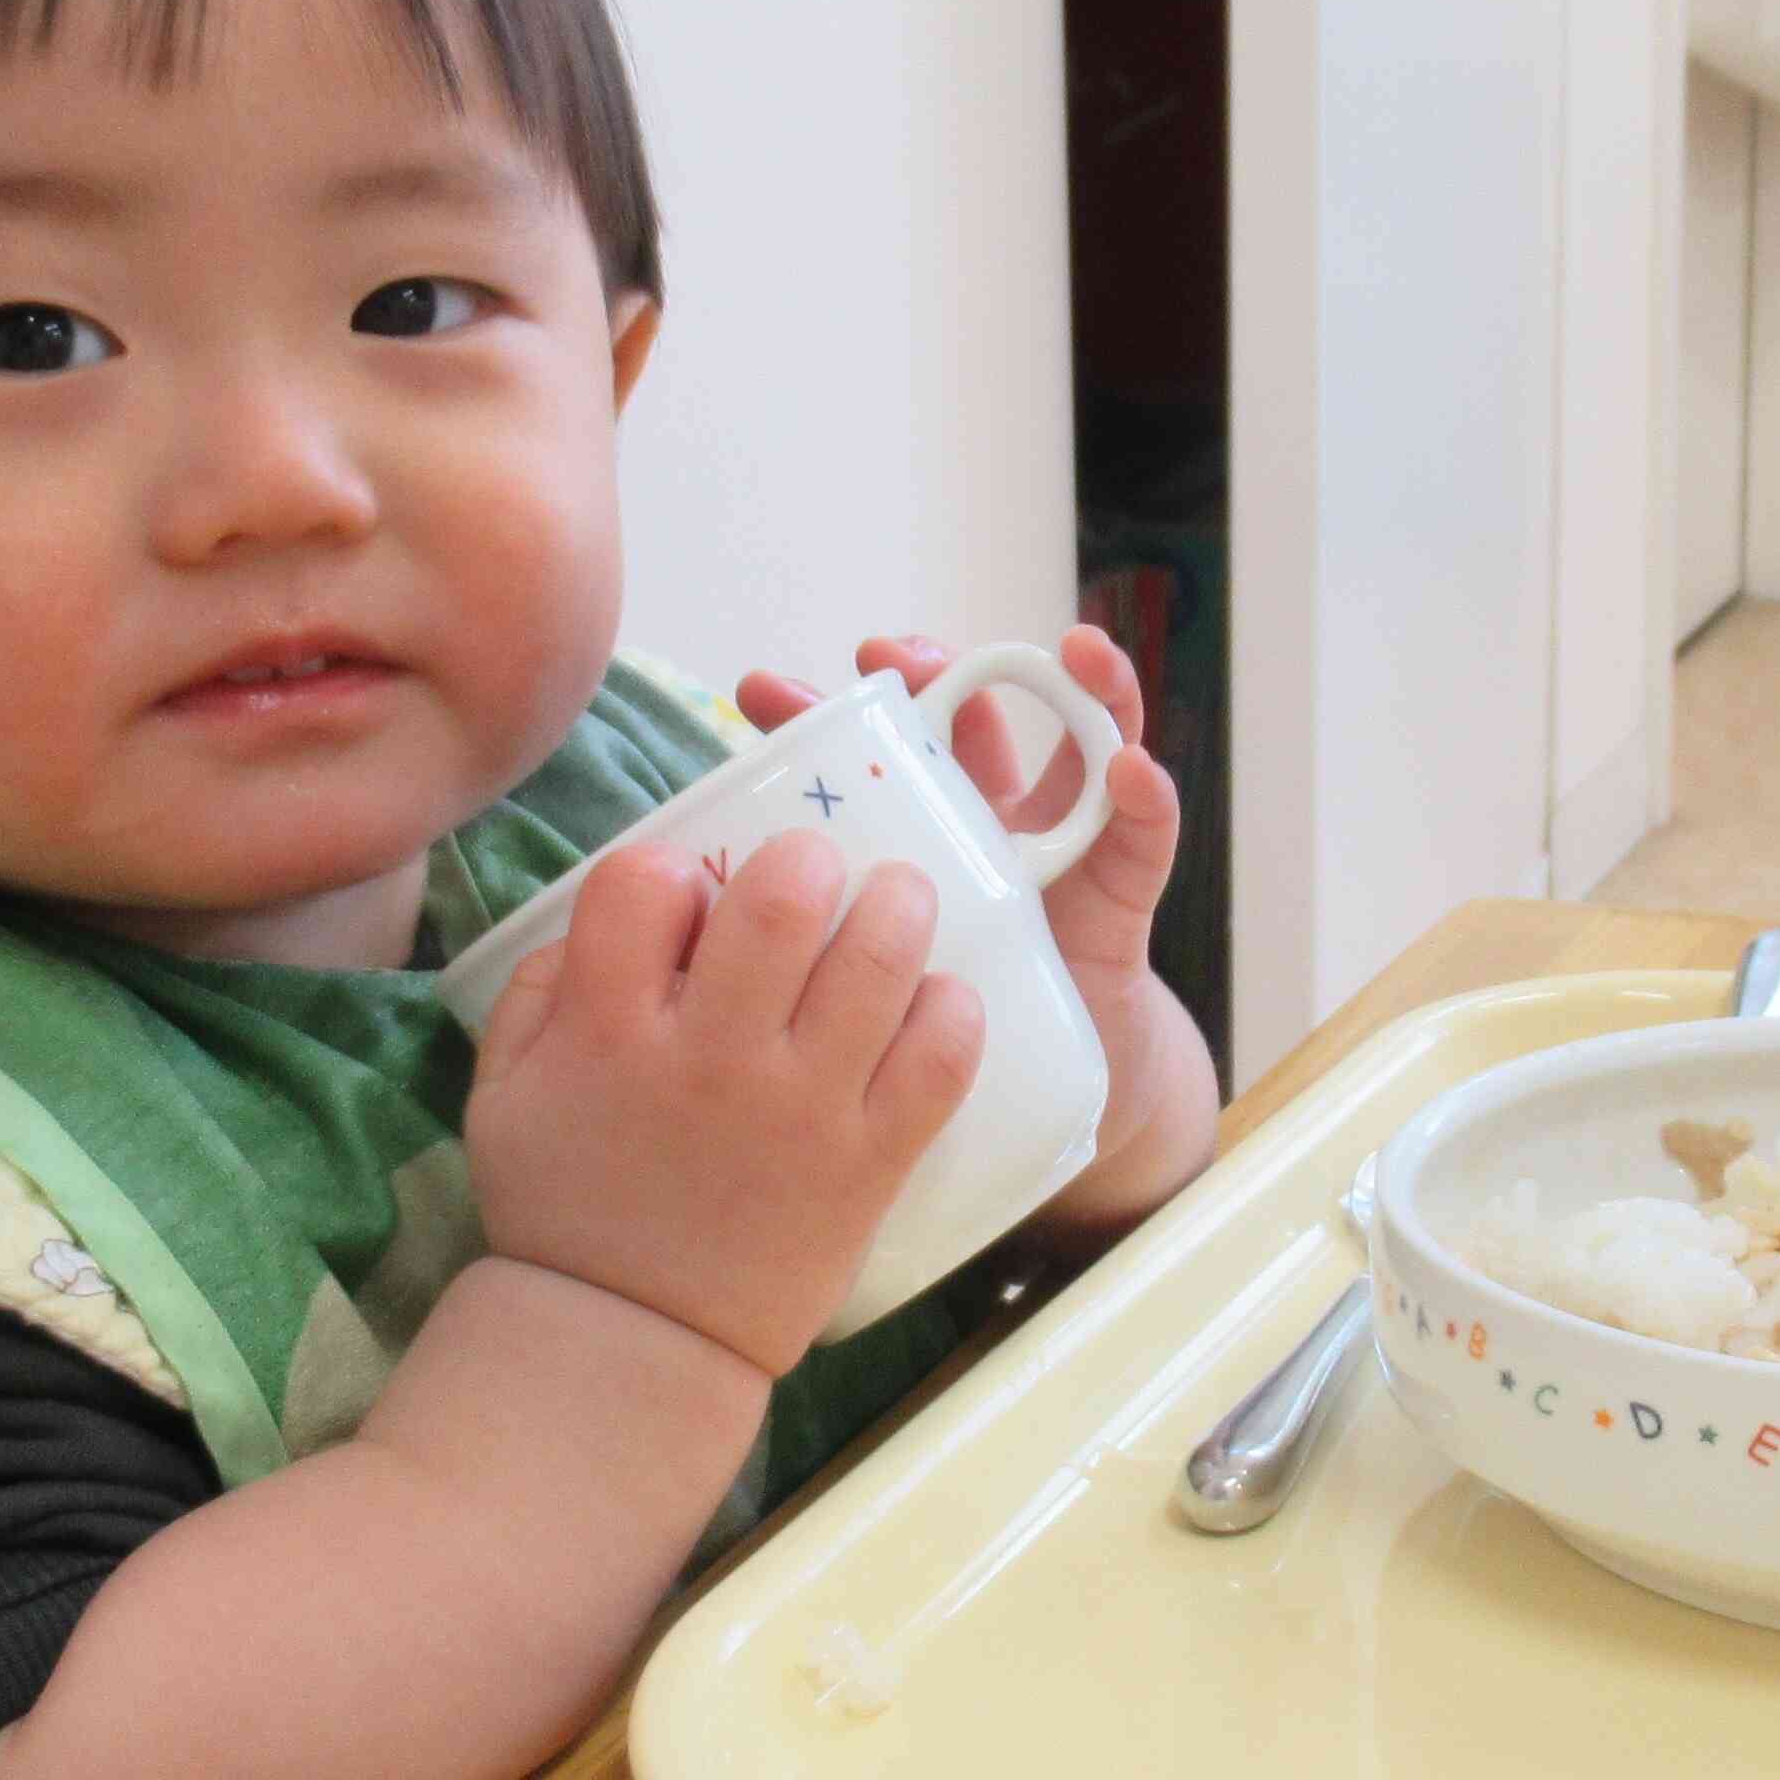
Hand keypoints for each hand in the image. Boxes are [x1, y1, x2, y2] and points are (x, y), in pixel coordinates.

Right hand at [462, 832, 982, 1373]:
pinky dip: (951, 1012)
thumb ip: (541, 987)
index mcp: (609, 1032)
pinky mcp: (871, 1159)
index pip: (643, 883)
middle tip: (814, 871)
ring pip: (878, 961)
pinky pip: (942, 1059)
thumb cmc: (566, 1205)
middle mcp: (711, 1057)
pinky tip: (934, 999)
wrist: (637, 1338)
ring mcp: (802, 1108)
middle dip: (804, 859)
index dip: (668, 869)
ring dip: (897, 907)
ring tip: (895, 901)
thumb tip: (626, 908)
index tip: (687, 899)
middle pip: (779, 901)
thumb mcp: (503, 1093)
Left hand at [735, 624, 1216, 1235]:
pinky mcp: (1118, 904)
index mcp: (900, 846)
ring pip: (1071, 749)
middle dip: (930, 676)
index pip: (850, 760)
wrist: (1024, 1128)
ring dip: (1079, 690)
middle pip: (960, 728)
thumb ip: (751, 953)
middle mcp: (981, 831)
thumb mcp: (826, 999)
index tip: (757, 691)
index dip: (810, 717)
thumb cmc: (905, 1057)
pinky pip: (1141, 843)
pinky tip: (1132, 768)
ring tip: (1069, 652)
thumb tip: (633, 912)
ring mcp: (1056, 857)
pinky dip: (1146, 798)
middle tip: (892, 657)